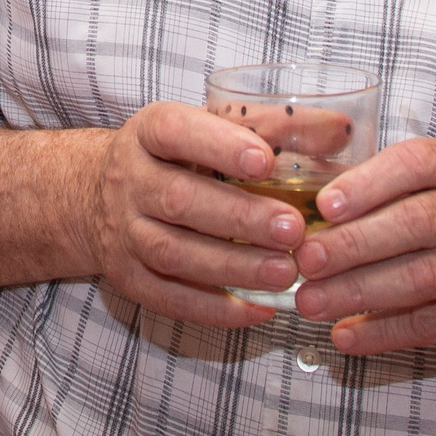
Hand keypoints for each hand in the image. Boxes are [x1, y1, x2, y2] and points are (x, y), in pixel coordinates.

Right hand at [77, 102, 313, 328]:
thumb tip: (338, 131)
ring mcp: (124, 233)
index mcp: (149, 133)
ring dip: (232, 266)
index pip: (176, 132)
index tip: (265, 161)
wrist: (96, 195)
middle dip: (239, 218)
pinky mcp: (128, 277)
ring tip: (286, 272)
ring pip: (173, 254)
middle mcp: (130, 181)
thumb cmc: (176, 157)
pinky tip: (260, 309)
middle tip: (294, 230)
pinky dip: (216, 308)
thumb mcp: (210, 127)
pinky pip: (169, 298)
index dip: (219, 145)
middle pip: (178, 200)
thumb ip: (272, 126)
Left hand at [291, 137, 435, 353]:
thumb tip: (305, 198)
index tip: (325, 205)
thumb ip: (381, 184)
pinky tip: (345, 335)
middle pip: (416, 225)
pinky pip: (430, 324)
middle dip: (355, 244)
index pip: (416, 164)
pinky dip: (382, 333)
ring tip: (311, 302)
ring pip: (420, 279)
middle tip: (307, 260)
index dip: (369, 184)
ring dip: (359, 293)